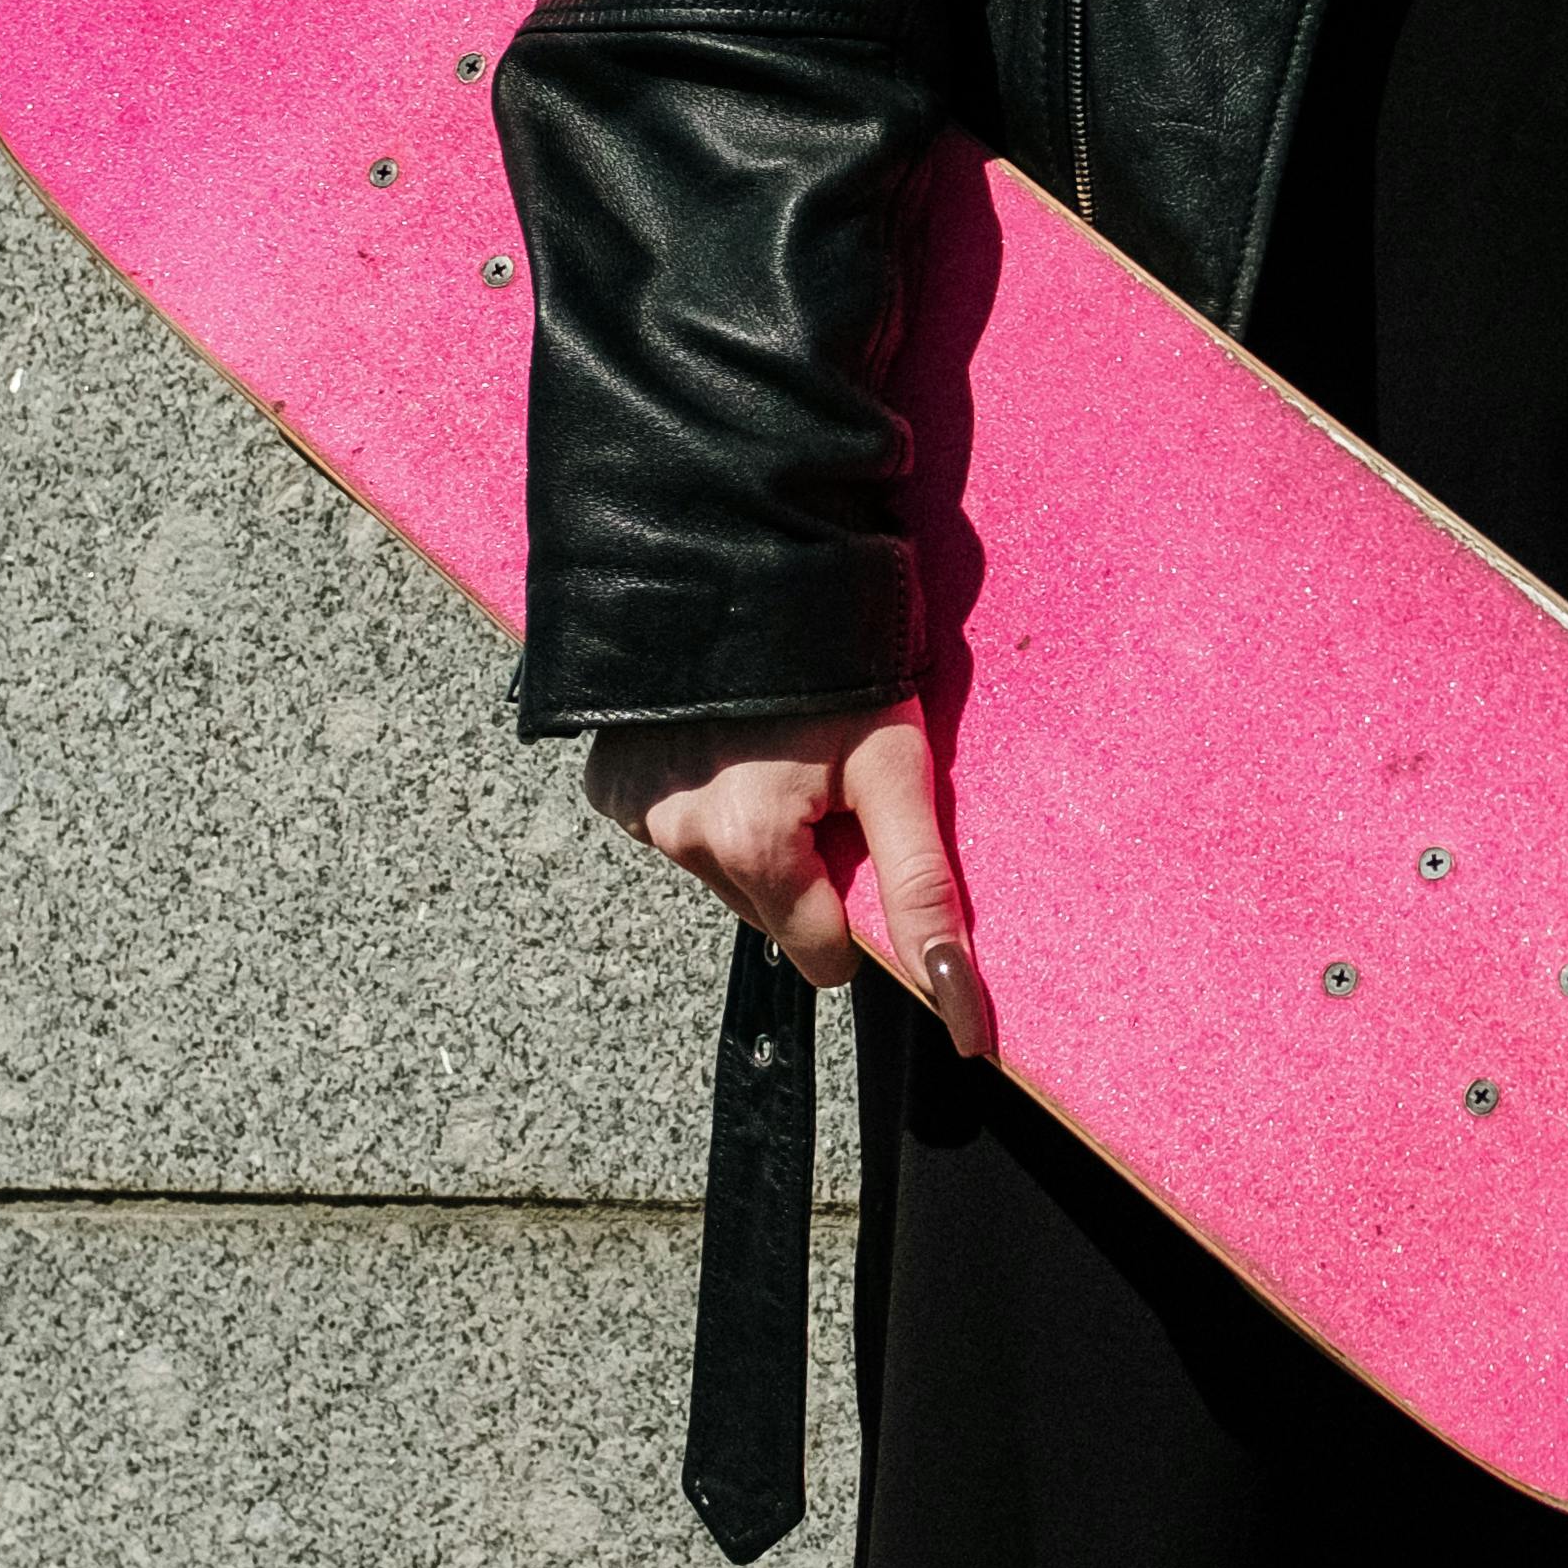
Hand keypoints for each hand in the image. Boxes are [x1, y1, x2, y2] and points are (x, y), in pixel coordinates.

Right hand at [586, 698, 985, 1056]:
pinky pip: (673, 824)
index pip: (821, 953)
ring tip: (777, 755)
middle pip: (769, 912)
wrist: (743, 560)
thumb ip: (921, 889)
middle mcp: (679, 841)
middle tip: (824, 785)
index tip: (864, 840)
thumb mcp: (898, 771)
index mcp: (749, 849)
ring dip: (754, 837)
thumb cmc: (837, 666)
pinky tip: (726, 748)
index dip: (857, 906)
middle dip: (804, 869)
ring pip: (721, 871)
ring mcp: (635, 812)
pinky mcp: (608, 783)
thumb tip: (959, 1008)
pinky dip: (705, 801)